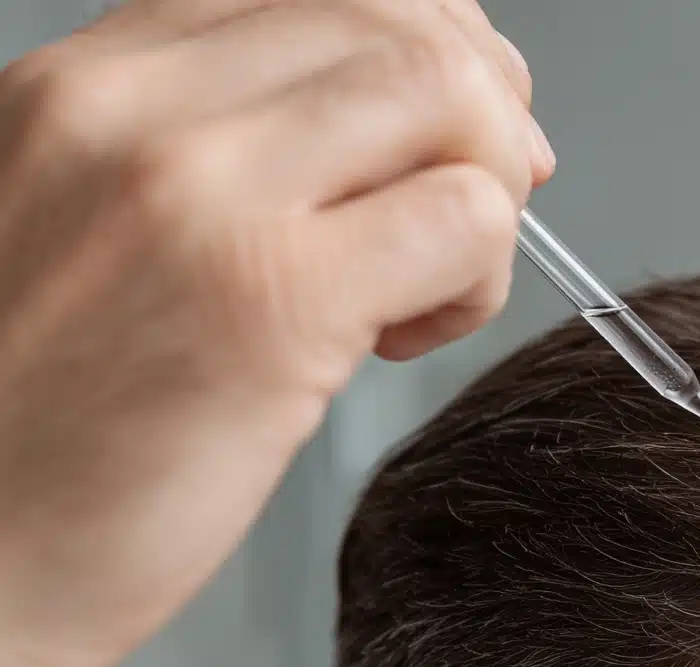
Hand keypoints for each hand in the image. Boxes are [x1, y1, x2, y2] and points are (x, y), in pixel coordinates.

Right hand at [0, 0, 552, 666]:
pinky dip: (476, 277)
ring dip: (486, 189)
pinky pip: (463, 218)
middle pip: (400, 22)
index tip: (460, 127)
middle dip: (484, 110)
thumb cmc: (36, 424)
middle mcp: (133, 109)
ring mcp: (197, 193)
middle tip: (482, 203)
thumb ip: (220, 154)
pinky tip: (400, 340)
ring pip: (446, 92)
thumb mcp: (91, 227)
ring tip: (428, 283)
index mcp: (88, 82)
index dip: (428, 46)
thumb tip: (411, 115)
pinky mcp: (267, 301)